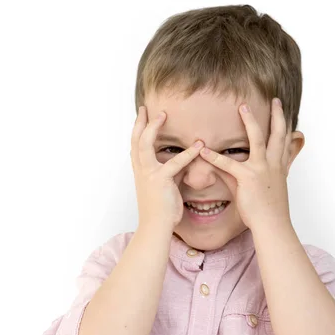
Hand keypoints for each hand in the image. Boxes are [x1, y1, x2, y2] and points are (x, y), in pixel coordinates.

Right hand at [130, 106, 203, 229]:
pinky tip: (199, 145)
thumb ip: (174, 171)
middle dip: (140, 122)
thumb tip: (185, 161)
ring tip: (163, 115)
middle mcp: (141, 170)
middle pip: (135, 140)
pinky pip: (175, 163)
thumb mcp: (167, 186)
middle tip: (145, 108)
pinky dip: (188, 153)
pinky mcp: (160, 181)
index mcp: (140, 171)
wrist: (155, 226)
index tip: (142, 116)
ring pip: (145, 145)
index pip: (136, 145)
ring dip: (153, 128)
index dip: (139, 130)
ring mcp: (148, 174)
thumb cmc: (162, 209)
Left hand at [198, 98, 292, 229]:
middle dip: (277, 115)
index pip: (285, 142)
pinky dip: (214, 157)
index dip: (287, 126)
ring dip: (250, 121)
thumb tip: (236, 168)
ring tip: (242, 107)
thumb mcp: (267, 189)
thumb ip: (250, 175)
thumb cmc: (270, 211)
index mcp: (280, 168)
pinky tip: (203, 150)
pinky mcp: (248, 178)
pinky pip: (228, 164)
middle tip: (275, 100)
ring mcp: (262, 169)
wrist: (273, 225)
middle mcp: (274, 165)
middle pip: (279, 134)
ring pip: (258, 139)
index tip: (285, 113)